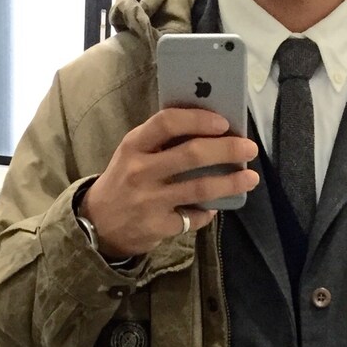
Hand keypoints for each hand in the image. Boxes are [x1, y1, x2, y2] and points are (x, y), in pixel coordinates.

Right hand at [78, 108, 259, 258]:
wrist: (97, 224)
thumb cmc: (124, 181)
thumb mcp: (133, 154)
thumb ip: (161, 142)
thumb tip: (210, 132)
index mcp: (134, 145)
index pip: (168, 122)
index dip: (199, 120)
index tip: (224, 123)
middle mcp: (141, 171)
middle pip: (192, 154)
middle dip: (227, 150)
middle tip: (249, 148)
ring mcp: (150, 200)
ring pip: (200, 188)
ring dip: (231, 183)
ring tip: (250, 178)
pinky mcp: (158, 226)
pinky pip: (193, 217)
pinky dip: (207, 212)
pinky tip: (213, 208)